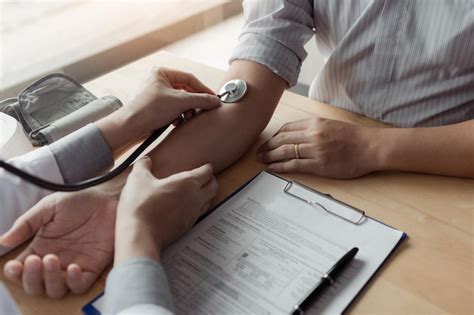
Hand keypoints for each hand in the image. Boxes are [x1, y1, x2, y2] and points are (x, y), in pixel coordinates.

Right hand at [0, 186, 118, 297]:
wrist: (109, 198)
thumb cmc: (79, 200)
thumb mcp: (49, 207)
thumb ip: (27, 223)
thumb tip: (3, 241)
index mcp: (41, 248)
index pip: (21, 270)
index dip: (15, 273)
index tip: (15, 265)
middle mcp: (56, 261)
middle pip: (36, 285)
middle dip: (31, 278)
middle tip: (37, 260)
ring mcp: (74, 266)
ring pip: (56, 290)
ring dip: (50, 280)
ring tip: (52, 260)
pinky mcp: (93, 268)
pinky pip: (80, 286)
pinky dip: (75, 282)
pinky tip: (74, 268)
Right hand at [114, 157, 217, 263]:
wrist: (140, 235)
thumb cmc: (141, 205)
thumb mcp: (138, 179)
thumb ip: (143, 166)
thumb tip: (145, 160)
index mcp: (188, 183)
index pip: (206, 172)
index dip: (207, 167)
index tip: (206, 165)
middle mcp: (195, 198)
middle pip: (213, 187)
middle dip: (211, 180)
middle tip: (206, 177)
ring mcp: (193, 214)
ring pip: (208, 202)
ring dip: (206, 195)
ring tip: (199, 192)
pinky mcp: (187, 227)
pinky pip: (198, 214)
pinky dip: (197, 208)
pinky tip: (187, 208)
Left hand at [126, 67, 221, 132]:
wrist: (132, 126)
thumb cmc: (149, 109)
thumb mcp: (180, 102)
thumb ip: (201, 100)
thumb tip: (216, 101)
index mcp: (162, 73)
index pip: (189, 78)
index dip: (203, 89)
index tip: (213, 98)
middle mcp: (159, 81)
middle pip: (186, 90)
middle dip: (193, 102)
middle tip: (203, 109)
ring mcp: (157, 94)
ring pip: (180, 100)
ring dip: (186, 110)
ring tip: (187, 117)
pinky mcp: (156, 107)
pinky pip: (174, 108)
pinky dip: (178, 115)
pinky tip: (178, 121)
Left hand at [257, 117, 378, 178]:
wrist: (371, 147)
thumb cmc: (354, 137)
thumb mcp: (331, 125)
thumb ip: (314, 128)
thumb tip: (297, 135)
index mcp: (315, 123)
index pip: (287, 128)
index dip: (274, 136)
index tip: (268, 141)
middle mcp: (313, 134)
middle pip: (282, 139)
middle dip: (267, 146)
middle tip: (258, 151)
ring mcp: (315, 150)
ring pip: (285, 151)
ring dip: (270, 156)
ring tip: (261, 160)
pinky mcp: (319, 165)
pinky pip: (295, 165)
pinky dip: (281, 166)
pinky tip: (272, 167)